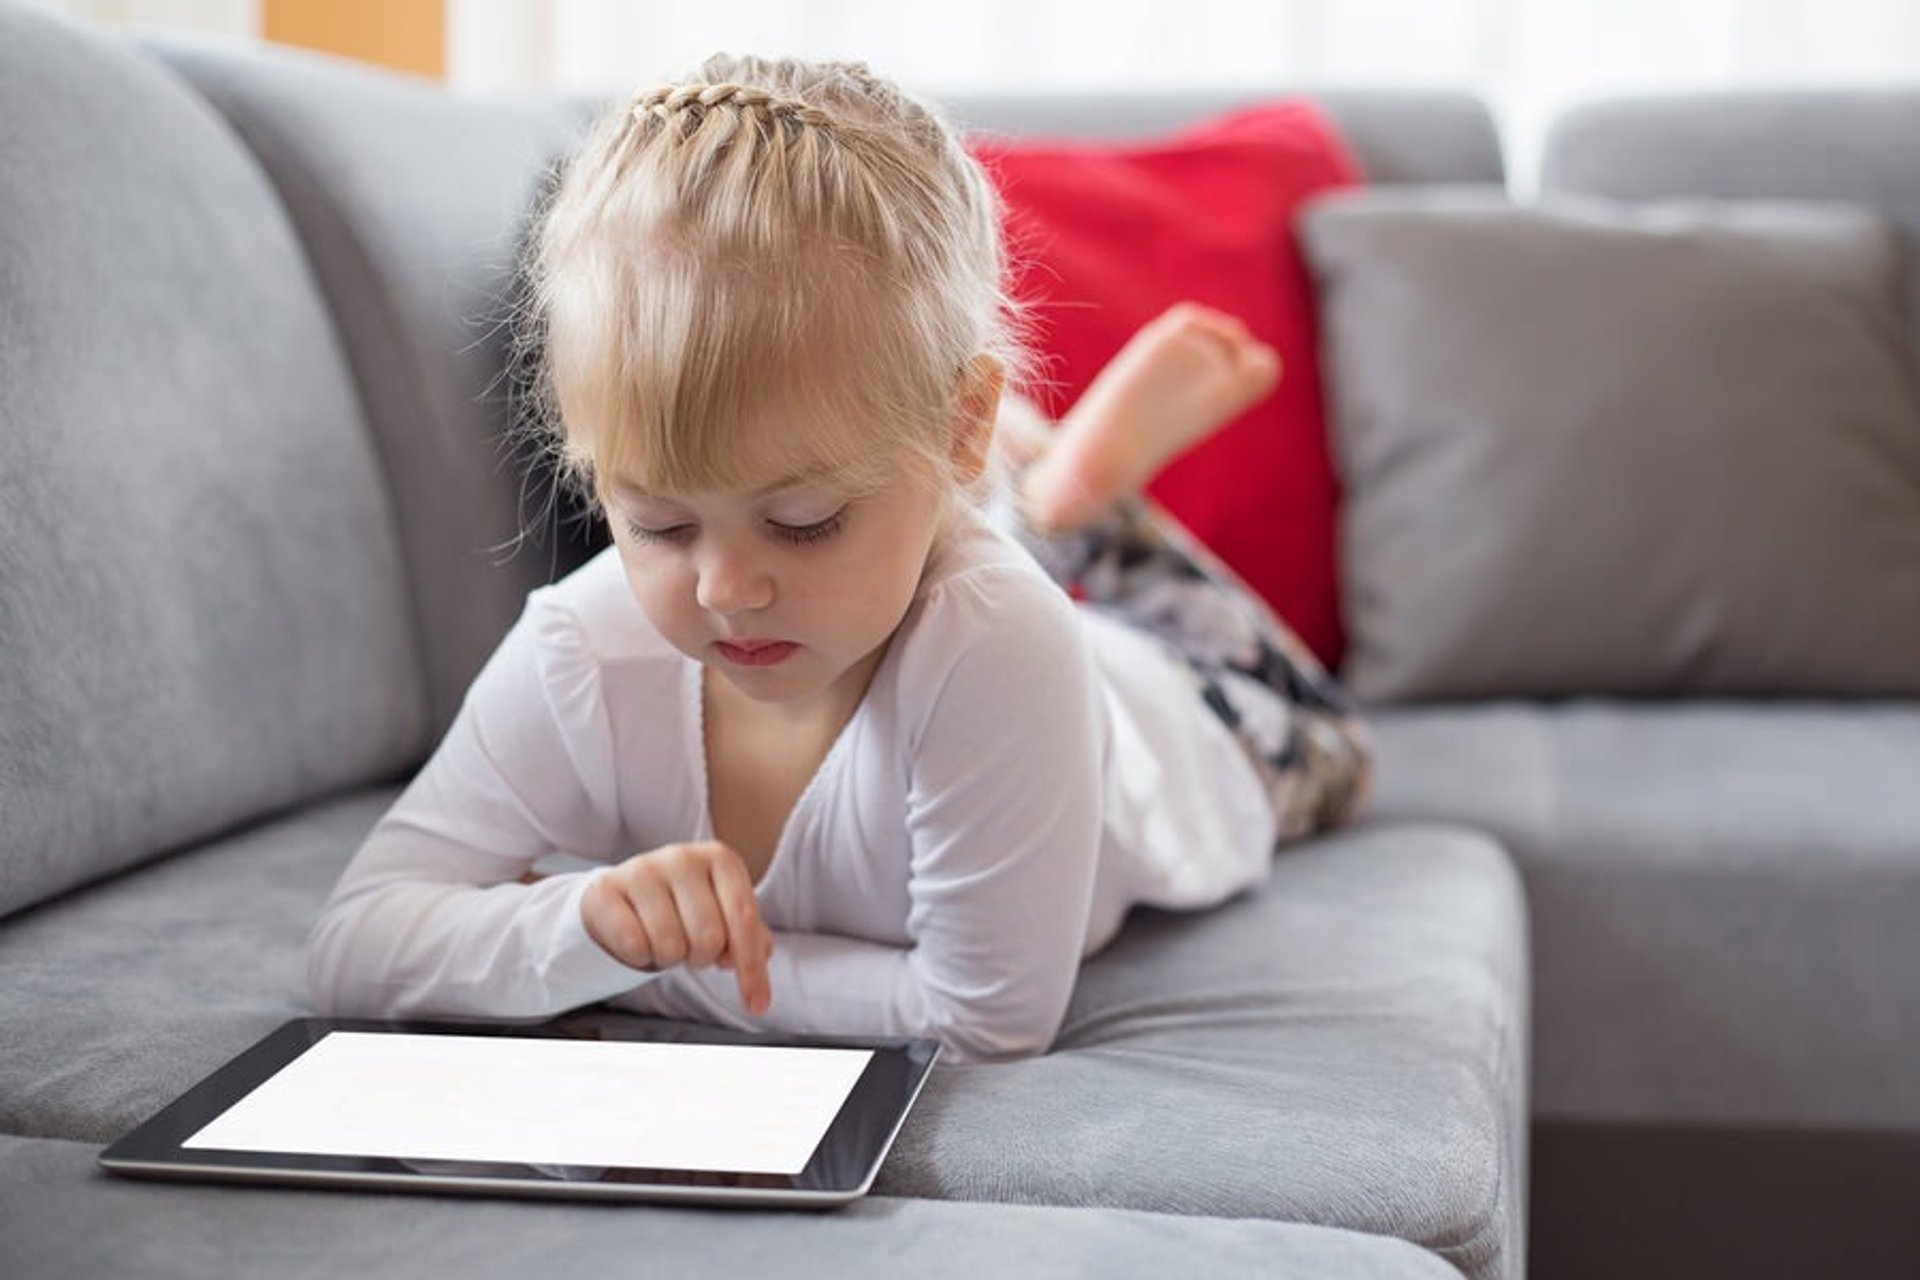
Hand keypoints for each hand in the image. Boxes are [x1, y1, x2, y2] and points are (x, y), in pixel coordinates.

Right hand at [581, 842, 773, 1014]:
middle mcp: (682, 857)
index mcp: (721, 859)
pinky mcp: (606, 888)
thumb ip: (751, 937)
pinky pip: (633, 945)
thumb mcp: (723, 915)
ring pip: (669, 944)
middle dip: (700, 958)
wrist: (625, 896)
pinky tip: (637, 939)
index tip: (757, 1005)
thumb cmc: (684, 909)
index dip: (752, 968)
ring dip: (668, 958)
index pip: (744, 919)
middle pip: (708, 938)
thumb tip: (761, 953)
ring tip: (663, 940)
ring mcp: (642, 869)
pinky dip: (638, 956)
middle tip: (689, 949)